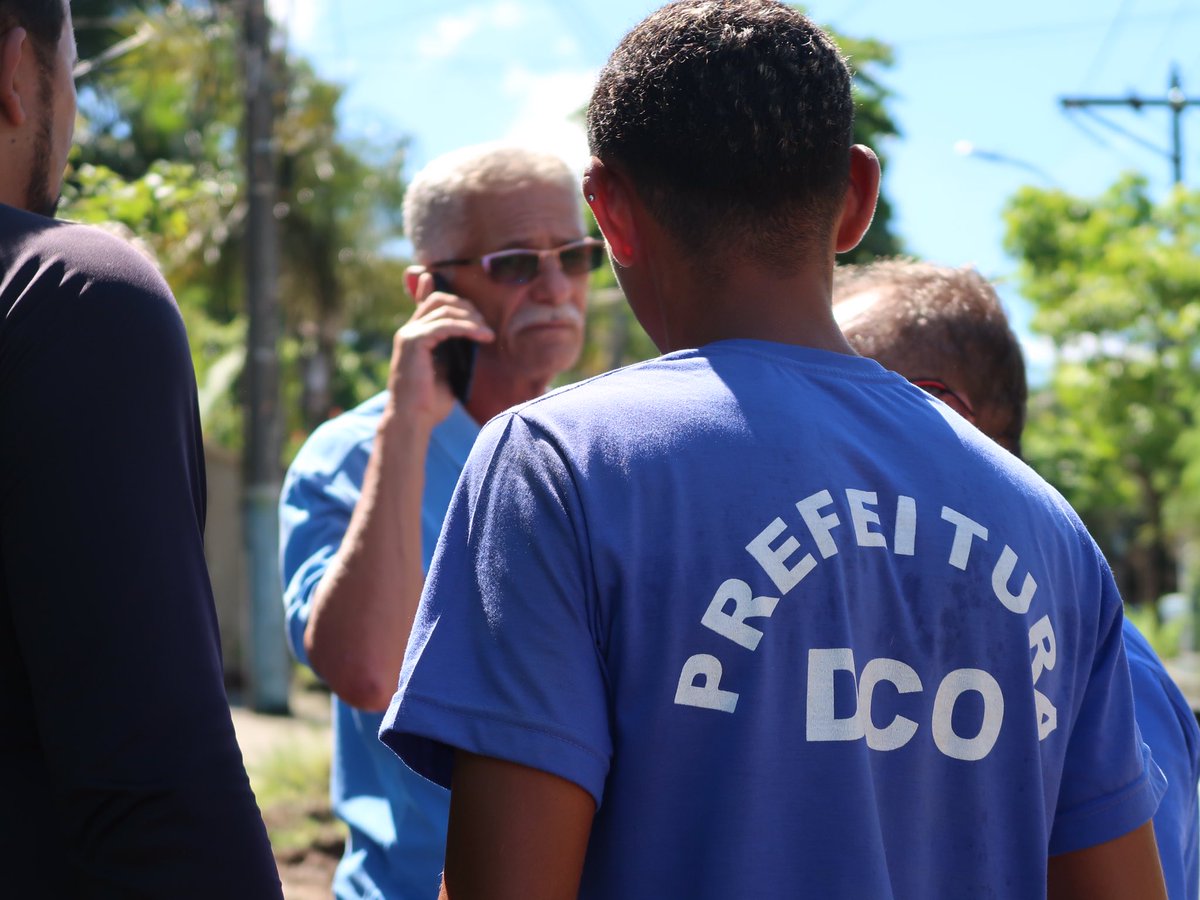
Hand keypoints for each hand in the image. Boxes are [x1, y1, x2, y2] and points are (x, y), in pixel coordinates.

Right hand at [385, 271, 493, 428]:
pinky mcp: (414, 342)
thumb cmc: (430, 402)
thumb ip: (454, 351)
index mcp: (415, 337)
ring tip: (488, 334)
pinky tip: (482, 336)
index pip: (425, 303)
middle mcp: (409, 331)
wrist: (413, 420)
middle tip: (485, 325)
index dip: (435, 289)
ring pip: (444, 309)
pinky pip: (445, 325)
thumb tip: (473, 339)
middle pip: (439, 300)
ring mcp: (409, 335)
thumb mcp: (447, 371)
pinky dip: (467, 327)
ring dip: (471, 318)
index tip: (455, 286)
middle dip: (466, 306)